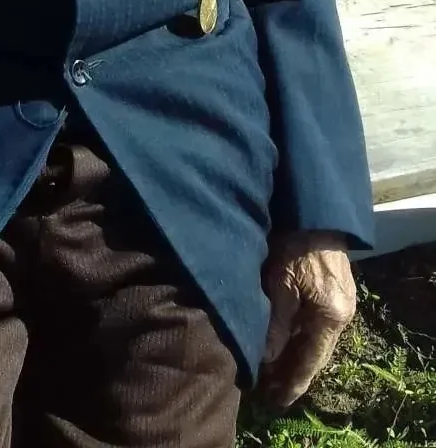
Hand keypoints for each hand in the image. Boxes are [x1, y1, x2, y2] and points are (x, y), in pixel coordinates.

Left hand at [259, 230, 356, 407]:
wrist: (315, 209)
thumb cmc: (297, 244)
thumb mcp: (281, 283)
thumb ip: (277, 322)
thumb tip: (268, 357)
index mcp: (332, 317)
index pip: (310, 361)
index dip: (293, 382)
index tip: (276, 401)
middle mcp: (342, 314)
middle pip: (315, 352)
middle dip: (292, 371)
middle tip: (268, 390)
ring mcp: (340, 300)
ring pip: (314, 337)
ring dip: (294, 352)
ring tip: (271, 369)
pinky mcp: (334, 288)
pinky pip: (315, 321)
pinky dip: (299, 333)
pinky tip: (283, 338)